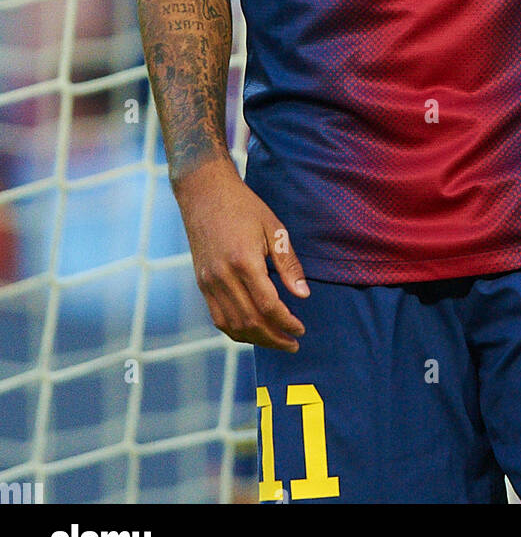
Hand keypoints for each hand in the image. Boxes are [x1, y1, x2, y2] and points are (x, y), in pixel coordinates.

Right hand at [173, 157, 308, 349]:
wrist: (205, 193)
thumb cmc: (244, 207)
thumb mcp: (273, 228)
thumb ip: (288, 264)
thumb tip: (303, 295)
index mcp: (244, 261)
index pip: (268, 305)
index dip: (286, 322)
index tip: (301, 329)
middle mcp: (223, 276)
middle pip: (250, 322)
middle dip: (274, 338)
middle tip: (293, 343)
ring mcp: (209, 282)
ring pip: (232, 325)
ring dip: (256, 339)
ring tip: (276, 341)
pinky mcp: (202, 283)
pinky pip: (218, 318)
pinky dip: (236, 330)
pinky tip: (252, 332)